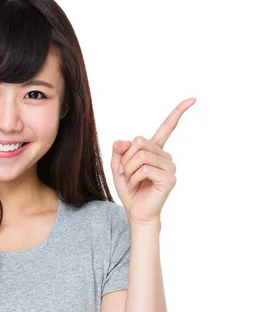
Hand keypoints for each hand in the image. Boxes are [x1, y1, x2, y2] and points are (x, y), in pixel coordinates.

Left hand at [110, 97, 196, 224]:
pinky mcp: (169, 178)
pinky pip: (145, 169)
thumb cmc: (130, 189)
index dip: (178, 112)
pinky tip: (135, 186)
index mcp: (155, 150)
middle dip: (126, 158)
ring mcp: (169, 166)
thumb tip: (126, 141)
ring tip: (131, 181)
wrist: (136, 212)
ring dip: (128, 170)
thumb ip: (119, 150)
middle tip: (125, 173)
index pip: (168, 127)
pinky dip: (134, 178)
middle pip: (140, 141)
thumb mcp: (118, 166)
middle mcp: (165, 155)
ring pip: (141, 156)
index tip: (193, 99)